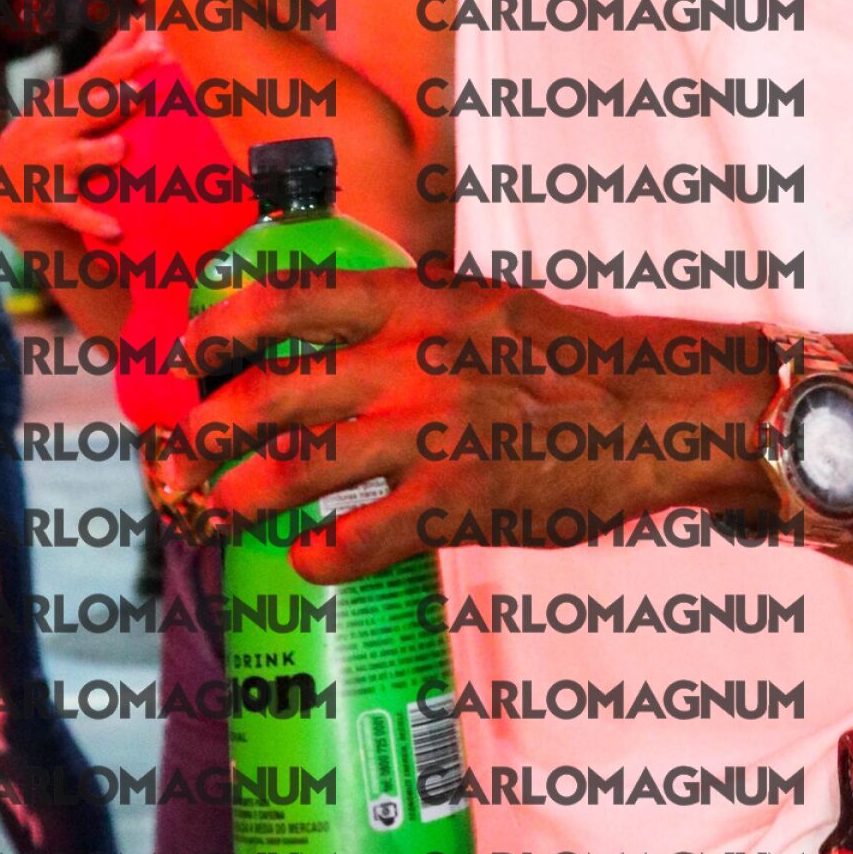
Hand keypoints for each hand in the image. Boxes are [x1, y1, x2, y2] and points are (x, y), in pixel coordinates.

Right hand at [0, 23, 165, 254]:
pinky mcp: (49, 200)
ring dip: (97, 152)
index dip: (128, 61)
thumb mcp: (73, 92)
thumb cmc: (54, 127)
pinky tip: (117, 229)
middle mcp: (55, 126)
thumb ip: (112, 59)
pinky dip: (92, 220)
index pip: (100, 75)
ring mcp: (50, 162)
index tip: (160, 46)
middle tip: (139, 91)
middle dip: (109, 100)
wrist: (1, 183)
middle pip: (85, 109)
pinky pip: (73, 212)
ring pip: (76, 157)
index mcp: (66, 97)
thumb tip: (146, 20)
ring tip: (119, 149)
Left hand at [149, 273, 770, 583]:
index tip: (191, 353)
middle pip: (271, 387)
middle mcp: (416, 357)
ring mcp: (434, 429)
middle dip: (207, 425)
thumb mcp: (489, 306)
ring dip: (239, 494)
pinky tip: (309, 559)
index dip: (221, 325)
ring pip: (294, 466)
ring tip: (220, 508)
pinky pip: (357, 536)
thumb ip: (413, 316)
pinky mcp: (459, 499)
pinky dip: (318, 554)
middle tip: (186, 447)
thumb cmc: (578, 361)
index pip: (291, 295)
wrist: (666, 408)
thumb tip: (335, 332)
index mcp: (422, 300)